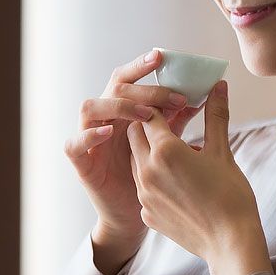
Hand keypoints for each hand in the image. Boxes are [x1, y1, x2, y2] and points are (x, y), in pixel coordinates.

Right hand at [64, 49, 207, 243]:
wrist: (135, 217)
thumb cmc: (152, 180)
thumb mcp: (168, 145)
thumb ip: (177, 120)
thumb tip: (201, 97)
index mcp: (124, 112)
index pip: (128, 78)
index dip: (140, 66)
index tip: (162, 57)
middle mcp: (105, 120)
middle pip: (113, 88)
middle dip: (142, 88)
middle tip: (173, 97)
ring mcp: (91, 141)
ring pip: (89, 108)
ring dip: (116, 106)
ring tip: (144, 115)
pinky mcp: (82, 165)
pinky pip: (74, 144)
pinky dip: (89, 136)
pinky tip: (110, 133)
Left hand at [126, 79, 272, 274]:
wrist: (230, 243)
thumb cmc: (231, 196)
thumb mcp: (223, 152)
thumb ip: (215, 116)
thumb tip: (219, 86)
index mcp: (165, 151)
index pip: (149, 116)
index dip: (161, 108)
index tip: (174, 106)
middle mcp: (146, 170)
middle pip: (135, 135)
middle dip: (150, 128)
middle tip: (173, 128)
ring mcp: (143, 194)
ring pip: (136, 161)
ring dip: (150, 154)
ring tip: (177, 158)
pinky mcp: (146, 212)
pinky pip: (142, 187)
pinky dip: (154, 180)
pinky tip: (177, 185)